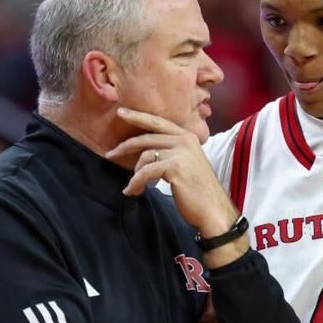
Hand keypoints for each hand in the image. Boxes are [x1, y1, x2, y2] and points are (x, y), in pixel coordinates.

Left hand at [106, 108, 239, 238]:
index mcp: (188, 137)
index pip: (158, 122)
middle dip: (125, 146)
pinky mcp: (175, 167)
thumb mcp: (187, 163)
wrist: (213, 209)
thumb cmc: (199, 190)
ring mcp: (181, 153)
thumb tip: (145, 152)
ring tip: (133, 187)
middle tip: (110, 154)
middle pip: (147, 137)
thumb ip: (172, 152)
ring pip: (145, 156)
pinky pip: (145, 172)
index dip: (138, 116)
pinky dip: (135, 182)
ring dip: (135, 173)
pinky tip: (132, 191)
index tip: (121, 112)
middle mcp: (185, 140)